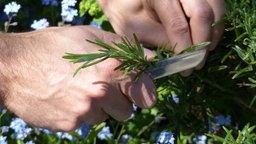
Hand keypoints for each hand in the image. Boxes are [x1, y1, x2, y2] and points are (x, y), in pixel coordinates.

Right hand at [0, 26, 155, 131]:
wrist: (14, 66)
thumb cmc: (53, 46)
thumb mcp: (89, 36)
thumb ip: (123, 48)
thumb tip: (149, 59)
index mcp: (111, 69)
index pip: (146, 94)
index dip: (145, 93)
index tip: (141, 93)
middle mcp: (101, 93)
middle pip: (126, 111)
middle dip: (118, 101)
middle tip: (101, 87)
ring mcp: (84, 111)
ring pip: (104, 116)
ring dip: (97, 106)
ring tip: (77, 89)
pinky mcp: (70, 124)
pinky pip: (84, 122)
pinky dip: (79, 112)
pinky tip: (65, 97)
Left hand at [98, 0, 224, 74]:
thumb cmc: (125, 11)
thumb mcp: (134, 30)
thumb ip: (159, 42)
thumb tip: (182, 58)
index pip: (178, 25)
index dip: (185, 49)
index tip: (186, 68)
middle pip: (202, 14)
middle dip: (202, 43)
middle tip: (197, 64)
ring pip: (216, 8)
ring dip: (213, 33)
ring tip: (203, 52)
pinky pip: (216, 5)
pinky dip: (214, 23)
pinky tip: (205, 37)